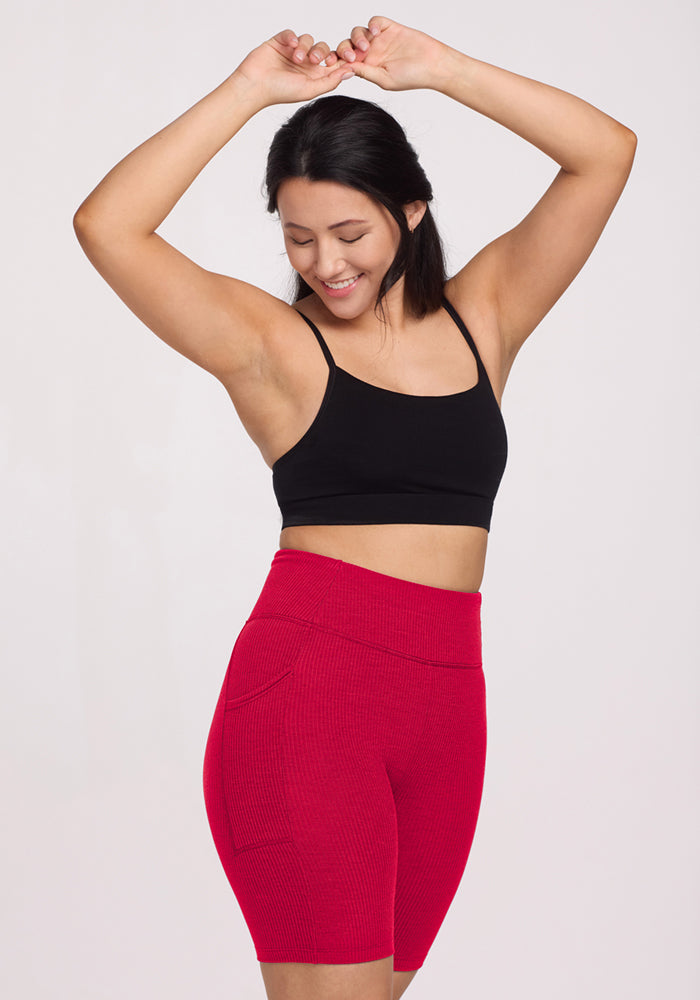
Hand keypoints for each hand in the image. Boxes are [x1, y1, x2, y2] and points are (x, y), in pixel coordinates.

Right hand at [234, 29, 354, 106]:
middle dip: (321, 52)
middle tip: (314, 60)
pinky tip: (291, 45)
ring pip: (309, 39)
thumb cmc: (280, 92)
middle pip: (324, 49)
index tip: (350, 56)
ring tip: (295, 57)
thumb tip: (351, 72)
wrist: (255, 85)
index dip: (343, 58)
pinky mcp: (280, 42)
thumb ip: (330, 81)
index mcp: (315, 76)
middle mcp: (305, 63)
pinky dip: (293, 36)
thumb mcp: (310, 89)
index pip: (334, 63)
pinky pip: (292, 33)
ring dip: (305, 46)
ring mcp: (293, 52)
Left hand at [333, 15, 451, 91]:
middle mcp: (371, 54)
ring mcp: (380, 40)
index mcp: (367, 68)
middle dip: (344, 50)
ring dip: (357, 38)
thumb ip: (365, 72)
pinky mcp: (390, 28)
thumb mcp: (384, 79)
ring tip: (367, 47)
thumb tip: (345, 68)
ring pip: (358, 33)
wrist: (433, 64)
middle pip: (347, 46)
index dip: (336, 62)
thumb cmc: (412, 77)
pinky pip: (374, 21)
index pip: (345, 63)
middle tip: (353, 57)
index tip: (330, 64)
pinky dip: (372, 24)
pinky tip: (376, 31)